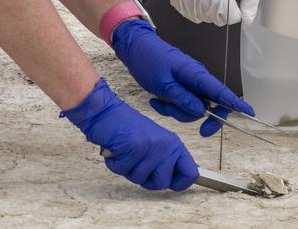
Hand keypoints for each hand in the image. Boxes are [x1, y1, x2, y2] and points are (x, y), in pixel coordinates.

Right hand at [61, 79, 197, 190]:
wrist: (106, 112)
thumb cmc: (127, 129)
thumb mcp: (155, 143)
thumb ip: (166, 160)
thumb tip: (175, 182)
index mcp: (174, 144)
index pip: (191, 173)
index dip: (180, 184)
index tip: (169, 184)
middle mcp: (166, 145)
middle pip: (162, 183)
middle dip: (146, 180)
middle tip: (136, 163)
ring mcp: (152, 146)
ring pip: (140, 179)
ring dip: (128, 170)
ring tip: (125, 152)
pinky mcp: (135, 147)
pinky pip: (123, 171)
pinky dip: (115, 164)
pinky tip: (116, 150)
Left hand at [111, 19, 253, 136]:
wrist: (135, 49)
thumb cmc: (148, 60)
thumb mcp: (162, 83)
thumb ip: (182, 98)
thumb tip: (201, 111)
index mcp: (195, 74)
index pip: (221, 91)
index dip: (237, 103)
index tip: (250, 113)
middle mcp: (196, 79)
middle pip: (211, 104)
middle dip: (201, 117)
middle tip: (201, 131)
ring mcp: (188, 83)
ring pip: (194, 107)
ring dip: (178, 111)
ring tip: (160, 102)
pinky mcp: (180, 87)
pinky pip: (182, 104)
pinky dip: (170, 107)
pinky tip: (156, 100)